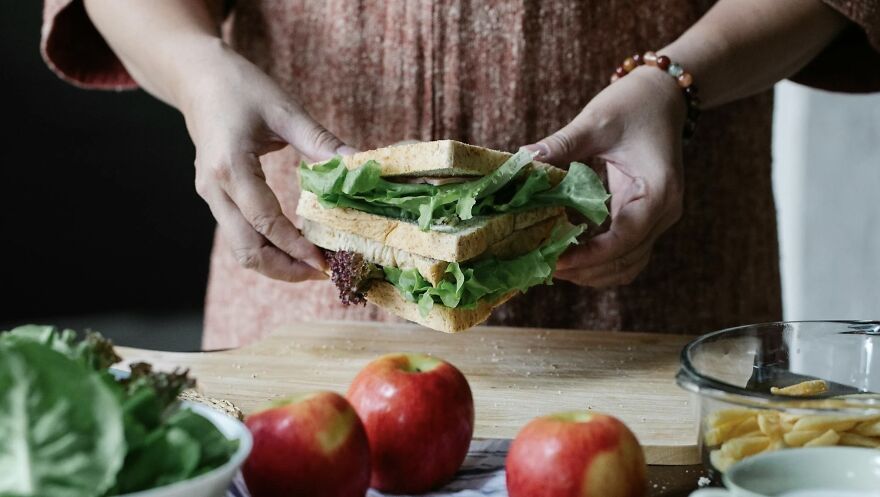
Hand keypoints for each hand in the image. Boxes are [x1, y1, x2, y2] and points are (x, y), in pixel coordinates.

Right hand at [180, 44, 352, 281]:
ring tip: (312, 265)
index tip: (325, 262)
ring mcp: (211, 196)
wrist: (197, 77)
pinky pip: (240, 234)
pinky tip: (294, 245)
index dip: (295, 247)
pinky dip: (266, 247)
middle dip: (285, 269)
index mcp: (229, 166)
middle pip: (246, 250)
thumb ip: (321, 142)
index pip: (264, 221)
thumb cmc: (240, 87)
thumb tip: (359, 166)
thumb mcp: (285, 110)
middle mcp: (214, 189)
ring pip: (240, 248)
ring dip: (275, 263)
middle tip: (323, 272)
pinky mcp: (215, 197)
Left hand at [524, 67, 685, 286]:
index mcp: (657, 191)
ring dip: (592, 271)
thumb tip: (522, 160)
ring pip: (627, 265)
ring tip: (551, 264)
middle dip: (585, 270)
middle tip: (542, 266)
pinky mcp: (643, 218)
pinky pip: (623, 252)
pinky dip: (598, 260)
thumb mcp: (595, 122)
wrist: (662, 95)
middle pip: (626, 261)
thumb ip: (561, 145)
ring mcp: (656, 219)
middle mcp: (663, 212)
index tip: (555, 261)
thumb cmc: (633, 104)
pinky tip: (567, 252)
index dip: (589, 256)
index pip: (624, 239)